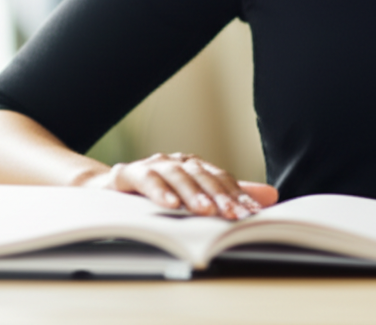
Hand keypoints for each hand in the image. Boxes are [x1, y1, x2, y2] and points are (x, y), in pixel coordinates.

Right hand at [82, 152, 277, 219]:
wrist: (105, 190)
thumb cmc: (154, 194)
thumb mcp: (192, 196)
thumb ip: (228, 194)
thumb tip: (270, 195)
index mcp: (193, 165)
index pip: (220, 178)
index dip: (237, 194)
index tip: (252, 214)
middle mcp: (175, 161)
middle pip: (202, 175)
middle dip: (220, 195)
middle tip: (234, 215)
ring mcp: (152, 165)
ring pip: (176, 176)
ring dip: (193, 194)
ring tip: (207, 211)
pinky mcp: (127, 174)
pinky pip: (145, 180)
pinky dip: (158, 191)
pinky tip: (170, 205)